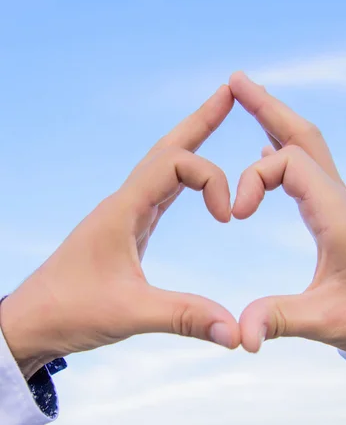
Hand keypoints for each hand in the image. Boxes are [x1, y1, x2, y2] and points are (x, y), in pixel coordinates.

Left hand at [1, 86, 239, 379]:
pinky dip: (181, 181)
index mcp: (122, 209)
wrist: (30, 323)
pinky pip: (158, 194)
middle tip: (228, 92)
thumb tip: (235, 332)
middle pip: (167, 149)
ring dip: (191, 146)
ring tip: (214, 122)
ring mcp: (123, 217)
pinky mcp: (125, 233)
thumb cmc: (68, 312)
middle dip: (200, 121)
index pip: (176, 163)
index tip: (226, 219)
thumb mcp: (130, 314)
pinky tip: (190, 184)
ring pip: (162, 169)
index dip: (212, 179)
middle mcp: (123, 204)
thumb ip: (184, 317)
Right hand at [230, 72, 345, 359]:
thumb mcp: (331, 323)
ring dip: (277, 122)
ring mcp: (343, 207)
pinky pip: (311, 172)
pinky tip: (271, 152)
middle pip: (304, 137)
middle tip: (236, 81)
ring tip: (249, 102)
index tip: (236, 216)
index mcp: (338, 215)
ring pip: (309, 149)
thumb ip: (280, 320)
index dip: (252, 179)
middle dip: (268, 107)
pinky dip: (286, 152)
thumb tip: (239, 336)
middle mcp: (341, 201)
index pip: (288, 163)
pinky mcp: (341, 218)